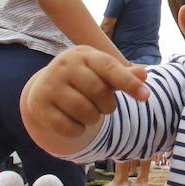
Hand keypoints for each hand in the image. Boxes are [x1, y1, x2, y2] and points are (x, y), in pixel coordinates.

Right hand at [23, 45, 148, 138]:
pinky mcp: (38, 105)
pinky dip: (78, 131)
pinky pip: (69, 128)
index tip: (146, 96)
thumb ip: (125, 75)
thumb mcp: (105, 73)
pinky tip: (75, 122)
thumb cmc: (85, 79)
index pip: (110, 68)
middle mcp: (63, 65)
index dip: (129, 83)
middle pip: (99, 92)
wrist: (47, 88)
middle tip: (104, 106)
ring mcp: (49, 84)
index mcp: (84, 54)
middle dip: (108, 106)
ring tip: (89, 112)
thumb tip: (143, 73)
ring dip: (94, 119)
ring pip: (85, 112)